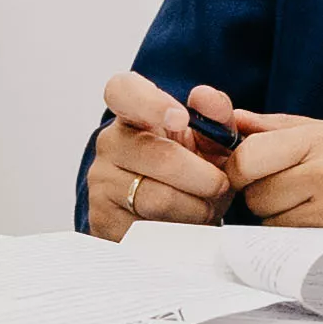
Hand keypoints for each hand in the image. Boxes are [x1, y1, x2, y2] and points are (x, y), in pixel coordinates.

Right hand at [84, 71, 239, 238]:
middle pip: (162, 158)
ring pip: (160, 200)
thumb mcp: (208, 140)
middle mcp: (110, 144)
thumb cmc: (190, 168)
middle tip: (221, 186)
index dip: (151, 103)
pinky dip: (180, 231)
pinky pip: (151, 231)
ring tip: (207, 207)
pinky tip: (187, 226)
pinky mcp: (104, 223)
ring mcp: (101, 185)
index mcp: (132, 113)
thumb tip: (205, 97)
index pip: (123, 92)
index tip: (181, 119)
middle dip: (206, 177)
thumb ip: (215, 114)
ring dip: (198, 208)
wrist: (167, 216)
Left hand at [198, 96, 322, 230]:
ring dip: (273, 215)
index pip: (247, 156)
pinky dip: (290, 231)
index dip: (237, 168)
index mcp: (319, 138)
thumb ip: (275, 127)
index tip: (247, 171)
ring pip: (266, 218)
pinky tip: (314, 220)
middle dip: (256, 192)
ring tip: (304, 203)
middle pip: (252, 191)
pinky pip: (286, 237)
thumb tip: (231, 121)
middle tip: (282, 187)